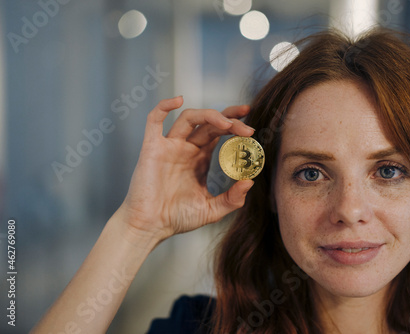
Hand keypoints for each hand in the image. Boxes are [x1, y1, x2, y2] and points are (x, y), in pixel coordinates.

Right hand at [116, 96, 254, 242]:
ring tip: (228, 123)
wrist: (149, 227)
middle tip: (248, 128)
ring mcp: (169, 146)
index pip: (219, 132)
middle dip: (230, 121)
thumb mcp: (211, 210)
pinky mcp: (152, 148)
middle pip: (209, 123)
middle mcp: (186, 148)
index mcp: (199, 158)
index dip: (235, 125)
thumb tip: (250, 182)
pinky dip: (163, 106)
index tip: (252, 128)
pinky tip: (178, 100)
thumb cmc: (176, 218)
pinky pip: (154, 120)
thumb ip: (232, 199)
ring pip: (189, 118)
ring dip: (209, 115)